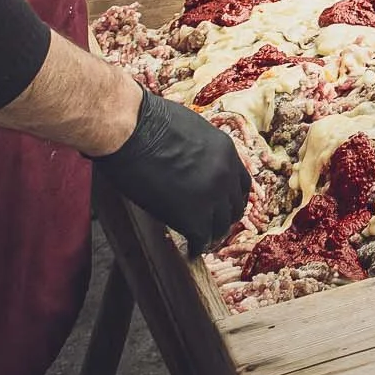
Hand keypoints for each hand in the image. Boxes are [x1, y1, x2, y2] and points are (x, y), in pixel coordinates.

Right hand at [93, 90, 253, 255]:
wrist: (133, 131)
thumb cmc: (150, 124)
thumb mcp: (191, 131)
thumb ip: (201, 151)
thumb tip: (195, 162)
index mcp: (227, 152)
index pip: (241, 182)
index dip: (232, 197)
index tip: (223, 206)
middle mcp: (226, 174)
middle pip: (234, 206)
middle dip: (224, 217)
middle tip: (213, 226)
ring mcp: (211, 196)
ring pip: (221, 225)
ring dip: (212, 234)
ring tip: (203, 241)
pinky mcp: (192, 215)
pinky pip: (201, 238)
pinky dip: (196, 246)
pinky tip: (190, 250)